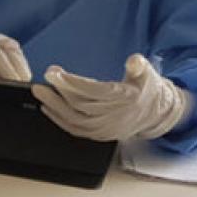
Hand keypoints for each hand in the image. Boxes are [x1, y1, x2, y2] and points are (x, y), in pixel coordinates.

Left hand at [32, 54, 191, 141]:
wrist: (156, 114)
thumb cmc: (146, 89)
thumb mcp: (147, 74)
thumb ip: (139, 66)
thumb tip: (134, 60)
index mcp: (125, 98)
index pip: (94, 91)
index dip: (73, 82)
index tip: (54, 73)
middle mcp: (115, 116)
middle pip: (81, 105)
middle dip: (60, 90)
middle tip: (46, 77)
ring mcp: (106, 128)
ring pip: (75, 119)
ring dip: (55, 106)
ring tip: (40, 92)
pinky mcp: (100, 135)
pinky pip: (76, 130)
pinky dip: (59, 120)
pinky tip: (47, 108)